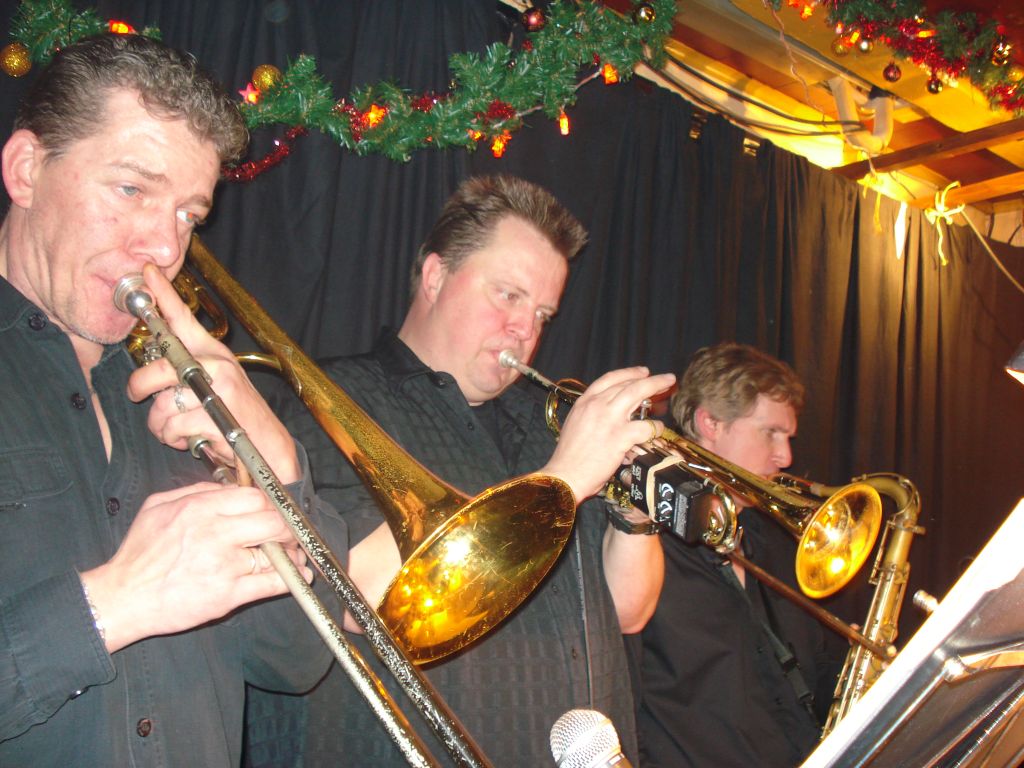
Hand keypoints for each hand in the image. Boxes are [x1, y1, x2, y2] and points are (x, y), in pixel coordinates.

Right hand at [80, 482, 311, 652]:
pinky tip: (300, 575)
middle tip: (289, 532)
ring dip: (292, 553)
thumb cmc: (139, 553)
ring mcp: (224, 565)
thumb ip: (195, 490)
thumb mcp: (158, 507)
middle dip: (286, 527)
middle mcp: (215, 533)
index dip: (269, 503)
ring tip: (296, 554)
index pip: (253, 497)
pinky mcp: (228, 595)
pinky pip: (271, 583)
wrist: (122, 597)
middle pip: (272, 521)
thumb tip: (227, 487)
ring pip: (275, 552)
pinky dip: (291, 579)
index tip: (274, 510)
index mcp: (199, 508)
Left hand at [125, 263, 299, 482]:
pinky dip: (176, 440)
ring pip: (161, 404)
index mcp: (214, 355)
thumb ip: (187, 374)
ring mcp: (218, 389)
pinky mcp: (215, 416)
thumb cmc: (237, 420)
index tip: (145, 272)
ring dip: (162, 426)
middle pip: (158, 366)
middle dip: (139, 386)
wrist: (270, 450)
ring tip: (180, 430)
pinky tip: (194, 441)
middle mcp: (217, 365)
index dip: (162, 295)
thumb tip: (150, 373)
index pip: (184, 319)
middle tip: (138, 395)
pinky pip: (172, 426)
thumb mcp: (215, 389)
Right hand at [539, 366, 675, 501]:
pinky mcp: (620, 437)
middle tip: (664, 379)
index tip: (642, 372)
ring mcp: (609, 419)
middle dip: (649, 379)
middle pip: (627, 384)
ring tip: (668, 386)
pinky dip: (655, 426)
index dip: (628, 373)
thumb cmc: (568, 457)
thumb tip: (615, 416)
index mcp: (584, 402)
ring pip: (638, 393)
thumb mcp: (576, 425)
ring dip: (656, 386)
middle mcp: (596, 405)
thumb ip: (593, 415)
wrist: (564, 475)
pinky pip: (645, 426)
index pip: (609, 379)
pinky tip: (659, 429)